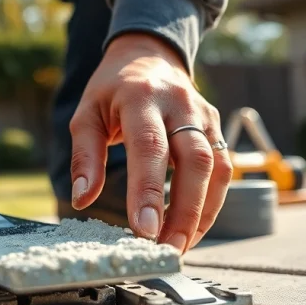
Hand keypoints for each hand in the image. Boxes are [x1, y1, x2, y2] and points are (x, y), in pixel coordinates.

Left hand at [68, 33, 231, 251]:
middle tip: (167, 249)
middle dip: (185, 211)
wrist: (149, 55)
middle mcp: (179, 105)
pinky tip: (193, 227)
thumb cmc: (112, 90)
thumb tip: (82, 199)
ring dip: (202, 213)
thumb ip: (84, 157)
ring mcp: (204, 115)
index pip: (149, 147)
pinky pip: (223, 169)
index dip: (148, 190)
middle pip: (194, 161)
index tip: (144, 229)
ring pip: (216, 168)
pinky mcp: (216, 127)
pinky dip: (211, 203)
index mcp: (141, 97)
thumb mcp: (86, 115)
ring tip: (179, 246)